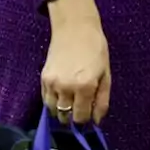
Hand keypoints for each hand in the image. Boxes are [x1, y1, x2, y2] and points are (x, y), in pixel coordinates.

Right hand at [42, 0, 110, 124]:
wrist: (75, 28)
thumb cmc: (96, 50)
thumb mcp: (106, 76)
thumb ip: (102, 101)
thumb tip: (96, 121)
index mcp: (84, 87)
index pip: (81, 117)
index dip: (86, 119)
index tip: (89, 114)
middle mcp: (65, 87)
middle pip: (65, 117)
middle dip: (73, 117)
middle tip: (80, 108)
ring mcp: (52, 83)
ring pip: (53, 111)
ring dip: (62, 111)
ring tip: (71, 102)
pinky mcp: (43, 78)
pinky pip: (45, 100)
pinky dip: (53, 102)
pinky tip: (62, 96)